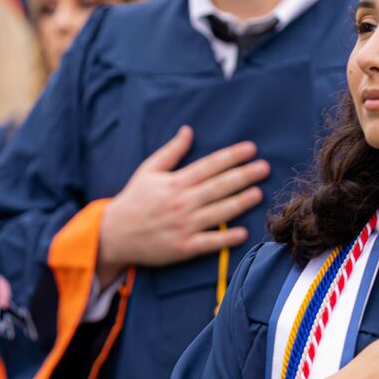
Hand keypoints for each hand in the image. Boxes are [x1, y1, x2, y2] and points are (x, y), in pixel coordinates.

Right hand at [96, 126, 269, 280]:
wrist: (114, 234)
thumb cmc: (134, 200)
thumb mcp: (148, 170)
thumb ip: (171, 152)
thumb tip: (188, 130)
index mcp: (175, 182)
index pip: (209, 165)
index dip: (232, 156)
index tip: (251, 149)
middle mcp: (182, 202)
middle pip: (219, 186)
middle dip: (244, 175)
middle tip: (264, 168)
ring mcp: (184, 225)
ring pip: (218, 212)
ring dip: (240, 202)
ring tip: (258, 193)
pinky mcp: (183, 247)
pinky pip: (209, 242)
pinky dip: (226, 237)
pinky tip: (243, 232)